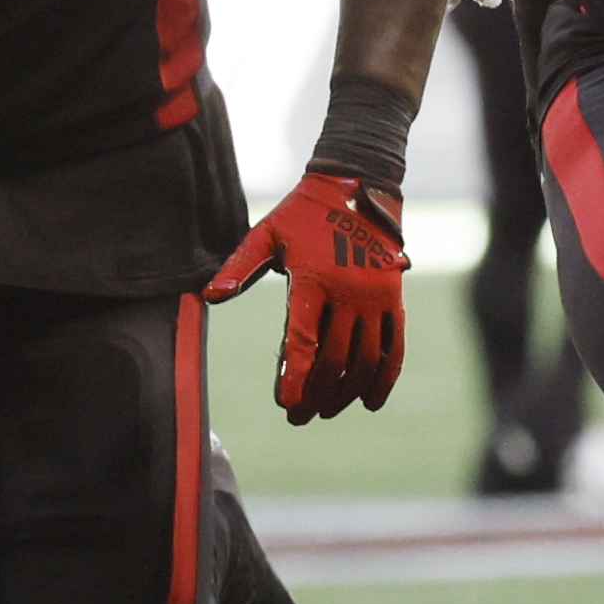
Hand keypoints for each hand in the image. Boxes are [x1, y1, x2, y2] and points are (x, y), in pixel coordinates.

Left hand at [206, 171, 407, 423]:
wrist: (357, 187)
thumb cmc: (302, 214)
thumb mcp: (266, 234)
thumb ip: (239, 267)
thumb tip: (209, 296)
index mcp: (313, 279)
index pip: (303, 338)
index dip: (294, 374)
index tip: (286, 404)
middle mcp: (348, 292)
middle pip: (334, 359)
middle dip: (315, 393)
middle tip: (298, 416)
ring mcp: (375, 298)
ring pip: (364, 360)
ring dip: (345, 393)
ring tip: (325, 410)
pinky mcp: (394, 300)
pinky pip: (394, 349)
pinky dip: (383, 379)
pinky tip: (369, 402)